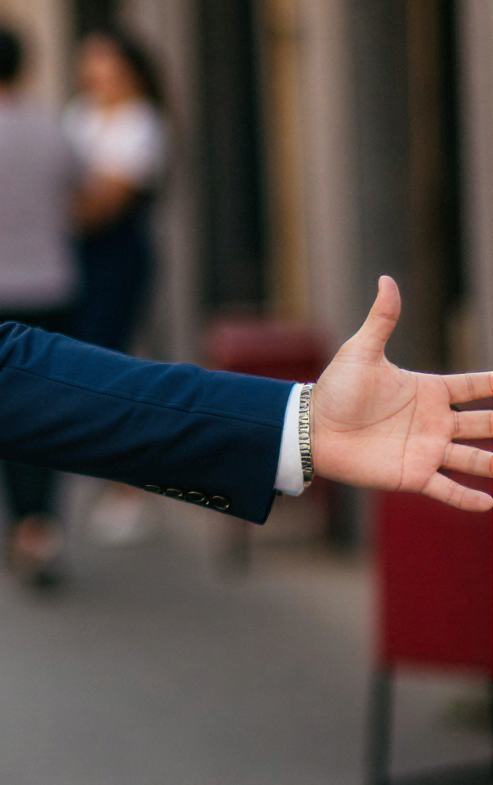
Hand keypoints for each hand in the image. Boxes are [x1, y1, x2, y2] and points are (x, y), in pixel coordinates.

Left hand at [310, 277, 492, 512]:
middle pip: (485, 423)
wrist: (309, 428)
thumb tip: (387, 279)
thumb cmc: (334, 390)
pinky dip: (467, 499)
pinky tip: (487, 504)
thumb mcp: (360, 352)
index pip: (476, 386)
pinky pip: (447, 489)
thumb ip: (381, 320)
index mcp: (428, 391)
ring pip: (475, 458)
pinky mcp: (412, 475)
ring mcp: (426, 449)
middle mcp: (435, 422)